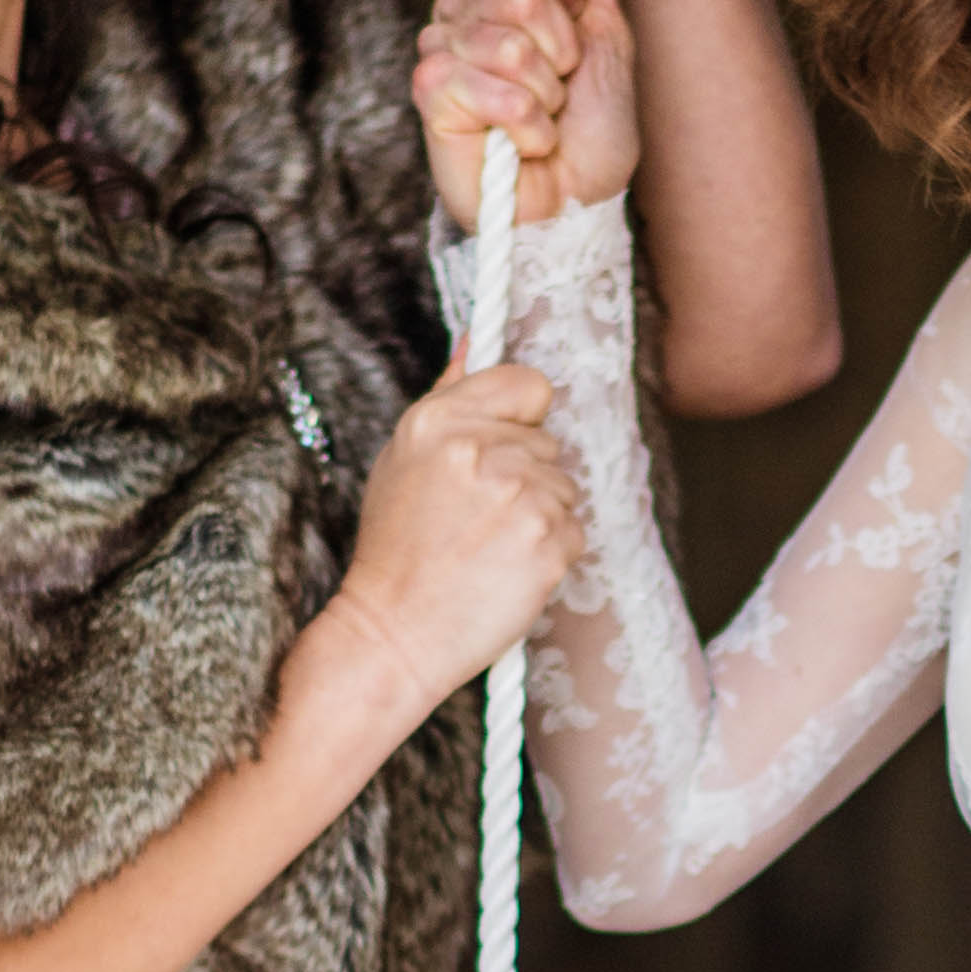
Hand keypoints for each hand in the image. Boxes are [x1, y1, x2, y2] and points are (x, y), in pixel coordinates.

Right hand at [296, 358, 576, 759]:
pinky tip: (505, 572)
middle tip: (474, 519)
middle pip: (548, 443)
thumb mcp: (403, 458)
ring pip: (564, 488)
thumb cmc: (397, 548)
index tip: (500, 447)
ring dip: (538, 517)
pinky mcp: (548, 543)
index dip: (522, 416)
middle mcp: (480, 450)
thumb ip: (448, 396)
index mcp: (439, 421)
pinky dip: (550, 555)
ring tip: (487, 547)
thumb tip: (474, 339)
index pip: (528, 383)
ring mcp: (519, 497)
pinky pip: (575, 532)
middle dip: (523, 477)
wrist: (395, 633)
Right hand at [415, 0, 638, 232]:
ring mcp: (444, 47)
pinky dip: (523, 124)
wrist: (576, 203)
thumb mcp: (607, 33)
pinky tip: (521, 144)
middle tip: (562, 88)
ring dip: (546, 96)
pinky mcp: (429, 93)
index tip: (578, 17)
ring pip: (508, 42)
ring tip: (544, 120)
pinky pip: (482, 84)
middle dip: (563, 51)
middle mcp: (468, 9)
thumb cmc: (591, 128)